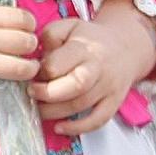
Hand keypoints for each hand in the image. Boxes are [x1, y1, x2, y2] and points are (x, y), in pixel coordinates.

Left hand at [31, 0, 155, 134]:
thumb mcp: (68, 26)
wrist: (124, 47)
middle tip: (31, 92)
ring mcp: (107, 88)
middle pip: (75, 86)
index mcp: (84, 48)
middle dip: (48, 93)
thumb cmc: (90, 38)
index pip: (61, 62)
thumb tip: (39, 57)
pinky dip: (78, 128)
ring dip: (55, 112)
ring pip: (81, 105)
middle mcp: (98, 69)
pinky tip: (60, 128)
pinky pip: (97, 121)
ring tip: (39, 108)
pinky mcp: (113, 103)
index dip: (43, 71)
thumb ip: (50, 36)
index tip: (31, 72)